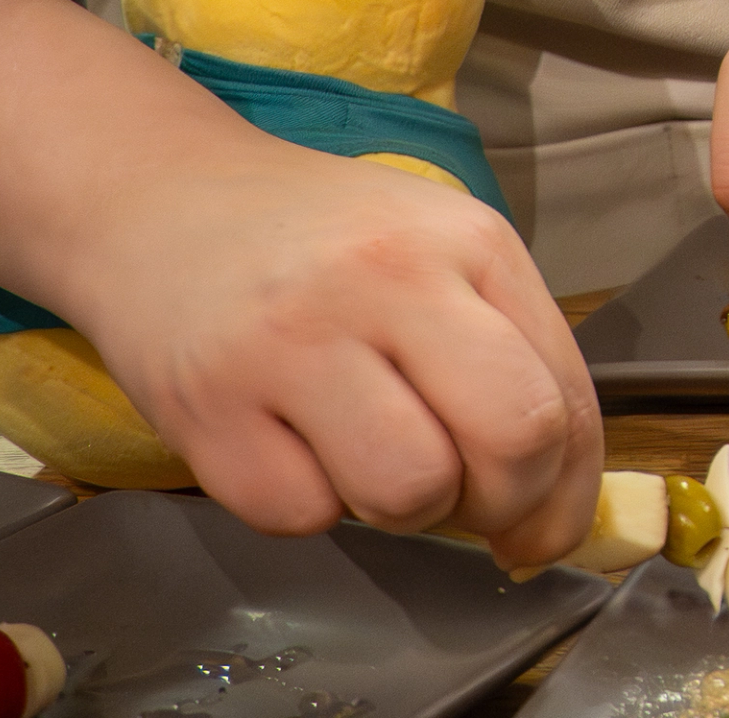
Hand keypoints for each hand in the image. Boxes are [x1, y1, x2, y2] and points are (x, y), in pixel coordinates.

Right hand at [59, 135, 602, 563]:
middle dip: (505, 504)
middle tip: (463, 498)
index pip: (565, 395)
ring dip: (398, 507)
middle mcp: (389, 278)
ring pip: (407, 492)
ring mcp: (293, 340)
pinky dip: (304, 504)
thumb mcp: (439, 254)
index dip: (567, 492)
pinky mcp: (207, 404)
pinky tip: (286, 442)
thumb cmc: (319, 241)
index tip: (545, 528)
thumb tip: (550, 510)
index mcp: (469, 242)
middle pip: (511, 439)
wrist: (161, 199)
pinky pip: (297, 515)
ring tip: (364, 451)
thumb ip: (509, 357)